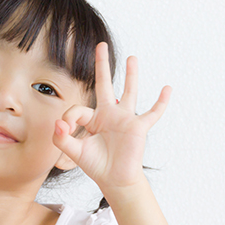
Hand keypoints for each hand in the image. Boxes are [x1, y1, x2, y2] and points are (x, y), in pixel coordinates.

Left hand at [53, 42, 169, 191]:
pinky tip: (167, 89)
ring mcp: (125, 119)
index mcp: (94, 119)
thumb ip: (61, 138)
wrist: (114, 180)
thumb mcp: (74, 151)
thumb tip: (58, 123)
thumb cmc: (96, 165)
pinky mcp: (138, 128)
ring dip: (131, 75)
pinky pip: (152, 113)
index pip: (78, 109)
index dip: (69, 119)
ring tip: (132, 58)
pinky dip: (161, 102)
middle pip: (105, 84)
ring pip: (129, 92)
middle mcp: (110, 114)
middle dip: (102, 65)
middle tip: (101, 45)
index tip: (65, 131)